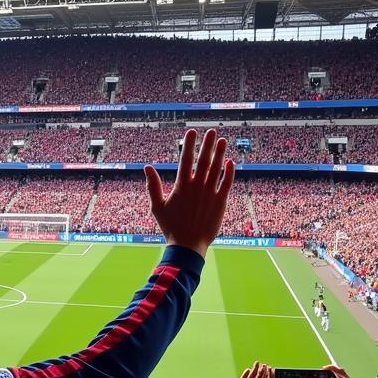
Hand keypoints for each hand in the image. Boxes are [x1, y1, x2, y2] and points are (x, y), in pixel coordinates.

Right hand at [144, 128, 234, 257]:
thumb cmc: (171, 227)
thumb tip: (146, 167)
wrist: (188, 246)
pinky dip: (229, 172)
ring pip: (217, 168)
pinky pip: (227, 183)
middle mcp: (197, 186)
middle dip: (208, 144)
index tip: (192, 131)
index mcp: (182, 186)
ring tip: (223, 141)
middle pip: (204, 160)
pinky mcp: (220, 202)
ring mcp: (210, 193)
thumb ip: (153, 185)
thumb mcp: (157, 206)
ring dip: (221, 153)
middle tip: (212, 131)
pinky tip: (231, 162)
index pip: (186, 159)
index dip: (189, 144)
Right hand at [319, 364, 365, 377]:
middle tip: (323, 369)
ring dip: (335, 368)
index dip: (327, 369)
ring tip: (329, 371)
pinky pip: (343, 373)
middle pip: (337, 368)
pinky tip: (336, 376)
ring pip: (341, 369)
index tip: (321, 370)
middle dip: (330, 367)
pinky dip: (338, 371)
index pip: (333, 372)